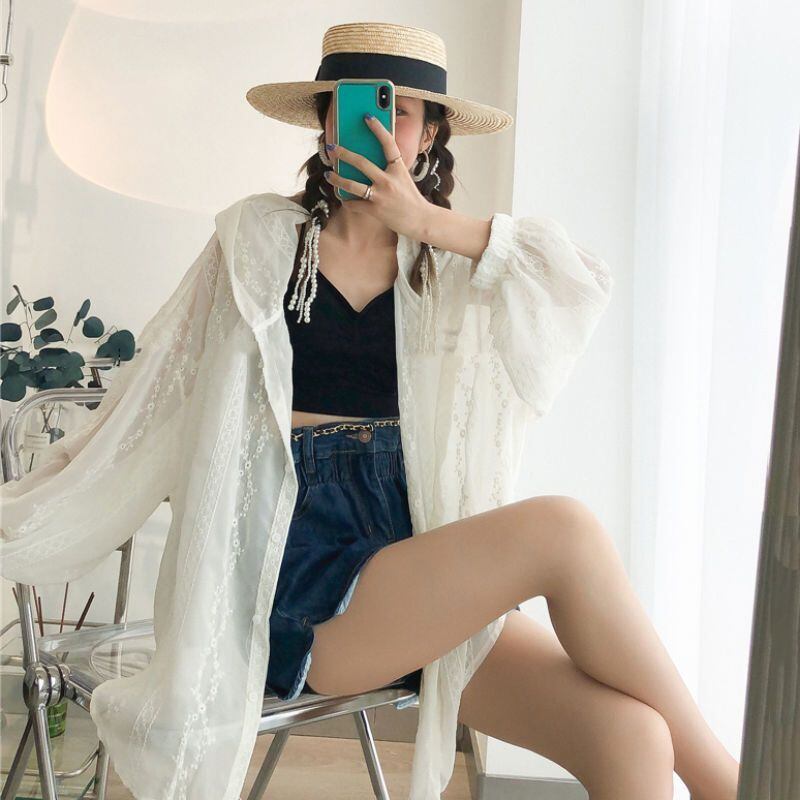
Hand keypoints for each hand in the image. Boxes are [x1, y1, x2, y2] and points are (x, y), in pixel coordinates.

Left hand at [324, 115, 431, 240]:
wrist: (420, 220)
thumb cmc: (410, 198)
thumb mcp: (403, 178)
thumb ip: (388, 169)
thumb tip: (364, 162)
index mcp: (398, 168)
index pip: (388, 143)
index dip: (378, 128)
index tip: (367, 117)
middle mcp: (389, 180)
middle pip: (361, 162)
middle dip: (343, 154)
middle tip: (331, 147)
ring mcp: (381, 196)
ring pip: (352, 185)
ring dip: (337, 179)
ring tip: (329, 174)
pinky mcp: (375, 210)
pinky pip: (354, 204)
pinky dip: (347, 201)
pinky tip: (343, 197)